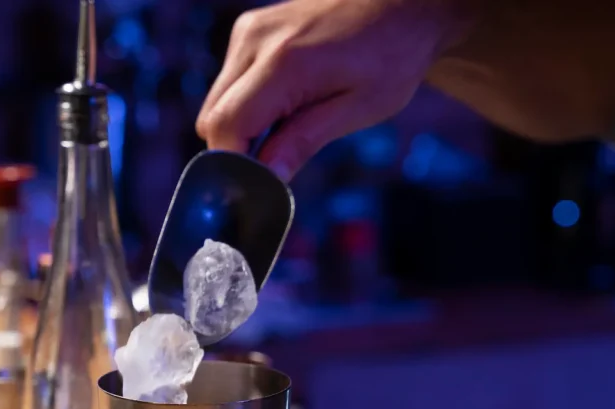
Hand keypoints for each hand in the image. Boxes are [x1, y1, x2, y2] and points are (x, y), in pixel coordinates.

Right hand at [196, 0, 469, 179]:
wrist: (401, 4)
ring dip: (243, 125)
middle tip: (281, 159)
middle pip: (212, 117)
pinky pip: (230, 81)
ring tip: (292, 122)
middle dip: (239, 148)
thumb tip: (266, 176)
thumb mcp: (359, 109)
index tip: (258, 185)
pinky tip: (288, 100)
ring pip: (218, 100)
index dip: (235, 163)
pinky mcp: (251, 28)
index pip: (226, 126)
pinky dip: (248, 102)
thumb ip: (305, 141)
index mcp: (284, 63)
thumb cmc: (392, 55)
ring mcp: (249, 30)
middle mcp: (256, 41)